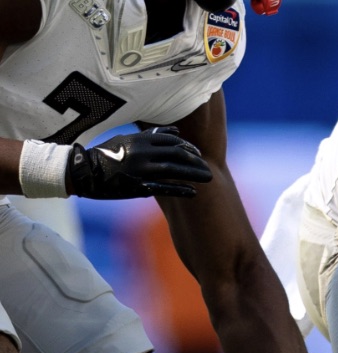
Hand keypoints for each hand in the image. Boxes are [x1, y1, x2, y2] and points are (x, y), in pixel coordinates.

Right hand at [67, 127, 212, 198]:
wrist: (83, 171)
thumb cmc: (106, 154)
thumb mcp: (126, 139)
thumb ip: (150, 136)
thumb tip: (174, 131)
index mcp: (140, 140)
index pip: (172, 141)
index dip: (189, 147)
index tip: (198, 154)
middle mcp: (142, 153)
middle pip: (177, 154)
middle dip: (196, 161)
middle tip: (208, 167)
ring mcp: (140, 170)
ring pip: (174, 170)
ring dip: (194, 174)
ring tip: (209, 178)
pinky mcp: (137, 186)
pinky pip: (163, 188)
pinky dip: (180, 189)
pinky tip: (193, 192)